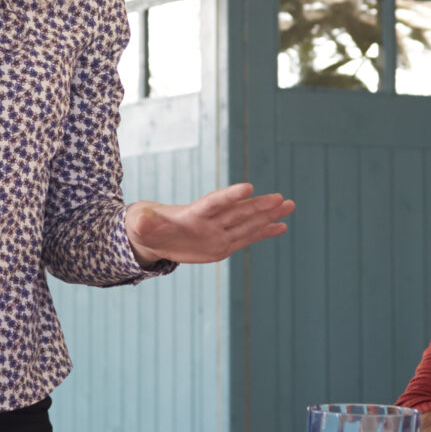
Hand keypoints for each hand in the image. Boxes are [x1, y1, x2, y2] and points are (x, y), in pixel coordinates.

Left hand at [125, 183, 292, 264]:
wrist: (155, 236)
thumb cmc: (146, 226)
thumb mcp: (141, 225)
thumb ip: (145, 222)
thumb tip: (141, 218)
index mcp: (194, 214)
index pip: (215, 203)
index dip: (231, 195)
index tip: (249, 187)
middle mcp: (211, 221)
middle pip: (239, 212)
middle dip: (259, 206)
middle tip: (280, 198)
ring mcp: (219, 232)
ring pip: (248, 222)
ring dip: (268, 215)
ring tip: (290, 205)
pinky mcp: (223, 244)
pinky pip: (247, 237)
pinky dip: (264, 232)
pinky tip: (282, 227)